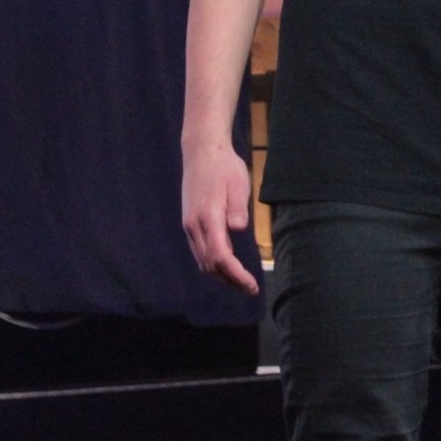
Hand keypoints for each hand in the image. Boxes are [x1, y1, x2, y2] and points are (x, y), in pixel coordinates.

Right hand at [181, 141, 259, 294]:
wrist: (201, 152)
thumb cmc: (225, 166)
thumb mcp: (238, 183)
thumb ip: (238, 207)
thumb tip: (238, 229)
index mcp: (209, 217)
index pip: (220, 256)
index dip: (236, 275)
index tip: (252, 285)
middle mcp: (195, 225)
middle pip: (210, 264)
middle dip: (231, 280)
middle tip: (251, 288)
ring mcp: (189, 226)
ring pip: (202, 261)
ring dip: (221, 275)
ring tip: (241, 280)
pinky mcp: (189, 223)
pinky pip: (199, 252)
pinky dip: (213, 264)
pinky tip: (227, 264)